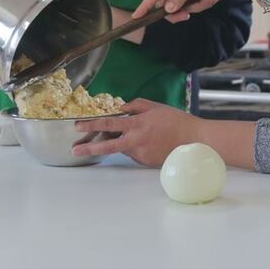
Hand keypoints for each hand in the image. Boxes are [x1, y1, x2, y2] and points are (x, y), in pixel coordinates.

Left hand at [71, 99, 201, 166]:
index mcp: (137, 124)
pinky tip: (149, 142)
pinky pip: (134, 154)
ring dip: (121, 142)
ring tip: (141, 134)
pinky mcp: (146, 162)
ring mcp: (141, 154)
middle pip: (107, 146)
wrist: (195, 140)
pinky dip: (135, 147)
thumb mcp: (155, 107)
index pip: (109, 124)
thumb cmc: (176, 121)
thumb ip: (135, 106)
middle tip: (74, 149)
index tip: (78, 125)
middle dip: (88, 148)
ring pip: (122, 148)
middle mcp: (136, 141)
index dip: (91, 124)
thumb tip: (120, 109)